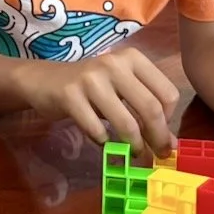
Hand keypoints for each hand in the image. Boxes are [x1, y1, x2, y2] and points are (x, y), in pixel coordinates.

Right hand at [15, 48, 178, 154]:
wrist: (44, 80)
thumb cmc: (90, 86)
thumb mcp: (121, 91)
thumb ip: (144, 110)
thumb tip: (170, 144)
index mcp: (133, 58)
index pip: (167, 93)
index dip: (169, 119)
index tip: (162, 133)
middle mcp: (114, 64)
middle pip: (150, 108)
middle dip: (157, 138)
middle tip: (158, 155)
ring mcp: (91, 79)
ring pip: (126, 123)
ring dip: (134, 146)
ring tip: (134, 154)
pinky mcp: (70, 95)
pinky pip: (97, 130)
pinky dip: (105, 143)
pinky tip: (103, 142)